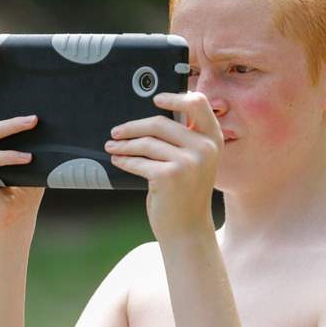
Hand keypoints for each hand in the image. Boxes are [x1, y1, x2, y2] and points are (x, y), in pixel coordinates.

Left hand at [105, 91, 222, 240]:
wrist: (187, 229)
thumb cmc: (186, 194)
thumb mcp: (194, 162)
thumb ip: (183, 140)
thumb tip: (149, 119)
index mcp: (213, 139)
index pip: (198, 104)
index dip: (175, 97)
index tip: (155, 99)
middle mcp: (205, 148)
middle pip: (160, 123)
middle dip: (132, 127)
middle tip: (116, 132)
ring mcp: (189, 162)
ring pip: (146, 142)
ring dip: (124, 145)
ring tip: (113, 147)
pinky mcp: (171, 175)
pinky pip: (139, 162)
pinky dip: (125, 160)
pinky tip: (118, 160)